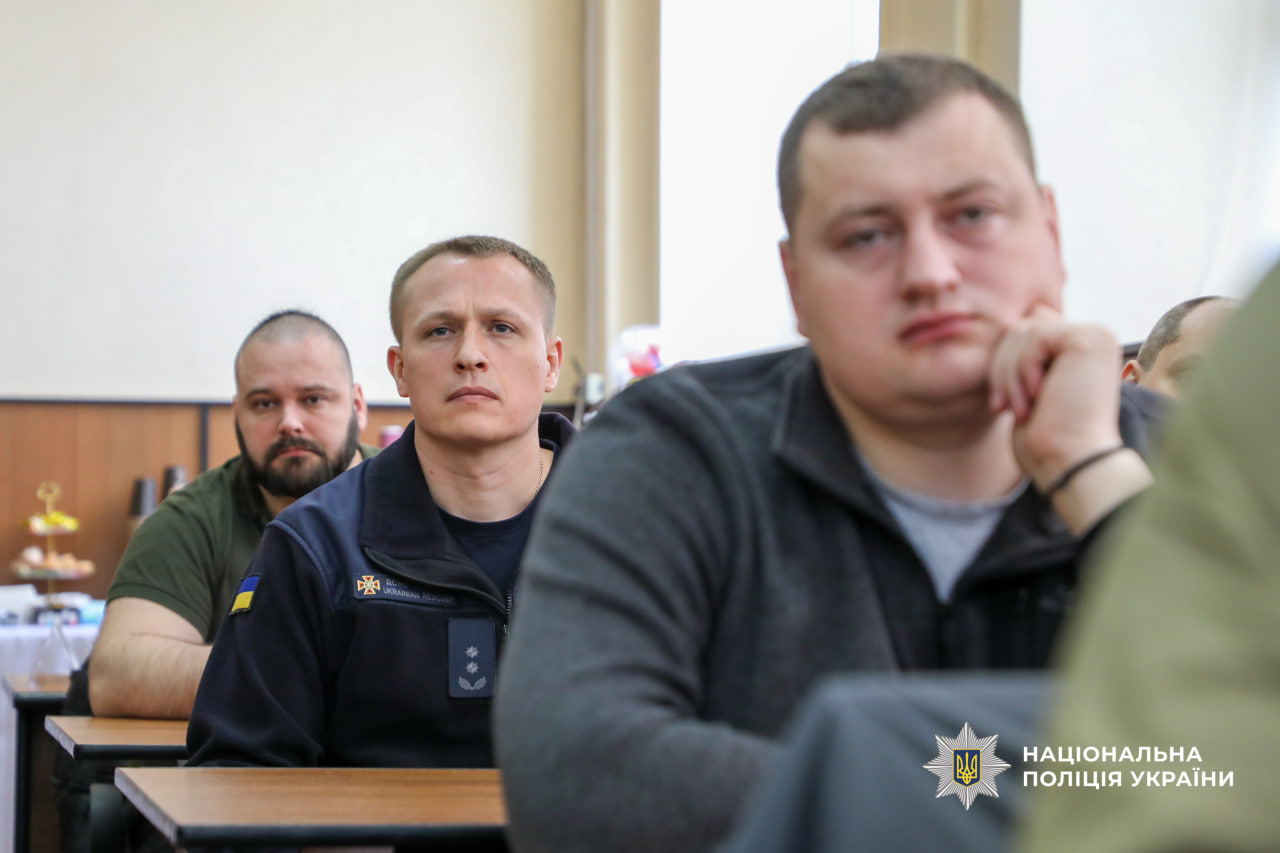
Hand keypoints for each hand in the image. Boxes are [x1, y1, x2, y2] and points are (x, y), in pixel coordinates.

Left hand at [988, 305, 1122, 488]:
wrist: (1070, 461)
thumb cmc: (1047, 439)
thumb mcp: (1029, 389)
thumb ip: (1031, 354)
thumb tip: (1031, 314)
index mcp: (1079, 350)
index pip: (1024, 334)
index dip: (1004, 366)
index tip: (999, 405)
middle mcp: (1093, 338)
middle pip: (1020, 329)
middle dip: (1001, 369)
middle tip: (1003, 408)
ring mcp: (1095, 336)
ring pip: (1023, 331)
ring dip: (1009, 374)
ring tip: (1019, 408)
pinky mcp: (1090, 338)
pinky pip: (1035, 336)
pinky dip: (1023, 369)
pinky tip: (1037, 396)